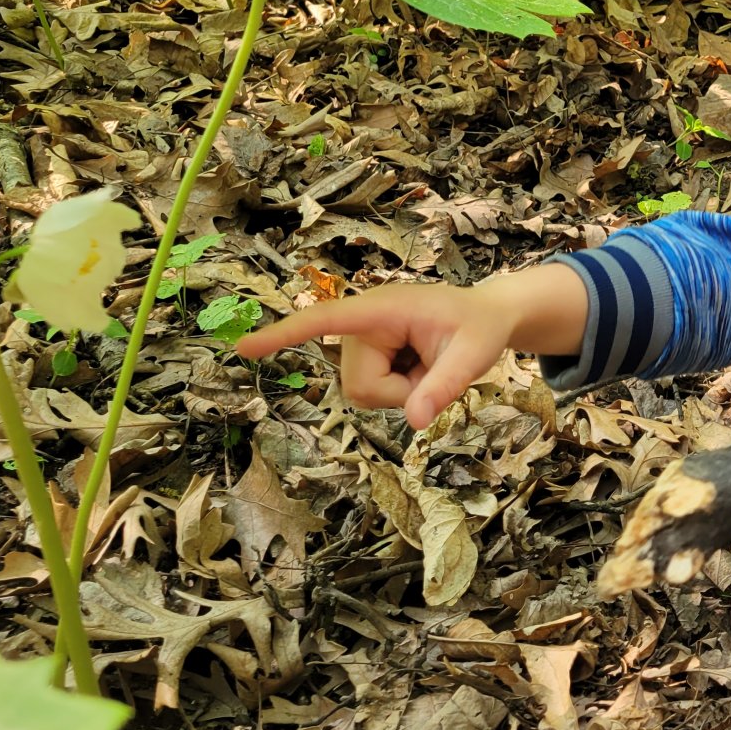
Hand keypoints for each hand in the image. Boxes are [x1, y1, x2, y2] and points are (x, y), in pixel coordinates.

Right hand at [236, 262, 586, 427]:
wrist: (486, 318)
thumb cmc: (479, 327)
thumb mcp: (474, 355)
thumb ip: (444, 386)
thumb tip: (414, 421)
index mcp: (383, 308)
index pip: (327, 320)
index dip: (286, 334)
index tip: (244, 348)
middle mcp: (363, 322)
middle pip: (360, 385)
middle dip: (399, 391)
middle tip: (436, 370)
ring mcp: (362, 341)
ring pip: (363, 392)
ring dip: (400, 391)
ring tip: (429, 366)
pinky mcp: (364, 355)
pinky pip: (370, 392)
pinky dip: (398, 390)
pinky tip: (418, 369)